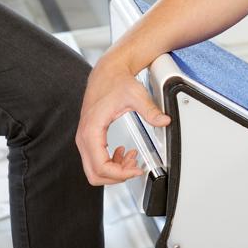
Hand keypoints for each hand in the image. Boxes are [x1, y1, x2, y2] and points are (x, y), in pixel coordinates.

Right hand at [74, 53, 168, 185]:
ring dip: (114, 171)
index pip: (101, 166)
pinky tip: (124, 153)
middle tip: (134, 167)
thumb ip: (150, 110)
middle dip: (116, 176)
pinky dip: (110, 163)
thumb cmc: (116, 81)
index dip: (120, 174)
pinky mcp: (89, 137)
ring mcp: (84, 138)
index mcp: (92, 130)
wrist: (107, 71)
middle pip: (94, 174)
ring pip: (94, 170)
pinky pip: (95, 160)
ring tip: (132, 159)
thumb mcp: (136, 95)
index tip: (137, 169)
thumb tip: (164, 121)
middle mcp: (84, 136)